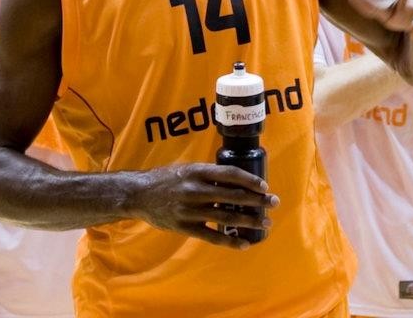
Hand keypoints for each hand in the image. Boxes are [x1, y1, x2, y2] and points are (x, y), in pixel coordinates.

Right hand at [134, 163, 278, 248]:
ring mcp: (190, 209)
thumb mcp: (188, 168)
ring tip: (265, 223)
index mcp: (198, 171)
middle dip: (256, 200)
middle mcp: (195, 189)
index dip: (250, 180)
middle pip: (233, 196)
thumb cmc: (166, 179)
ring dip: (248, 220)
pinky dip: (229, 240)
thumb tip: (237, 179)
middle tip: (274, 203)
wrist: (138, 195)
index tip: (264, 186)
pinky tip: (244, 243)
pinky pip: (211, 236)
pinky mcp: (184, 226)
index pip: (230, 174)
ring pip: (226, 216)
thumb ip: (209, 174)